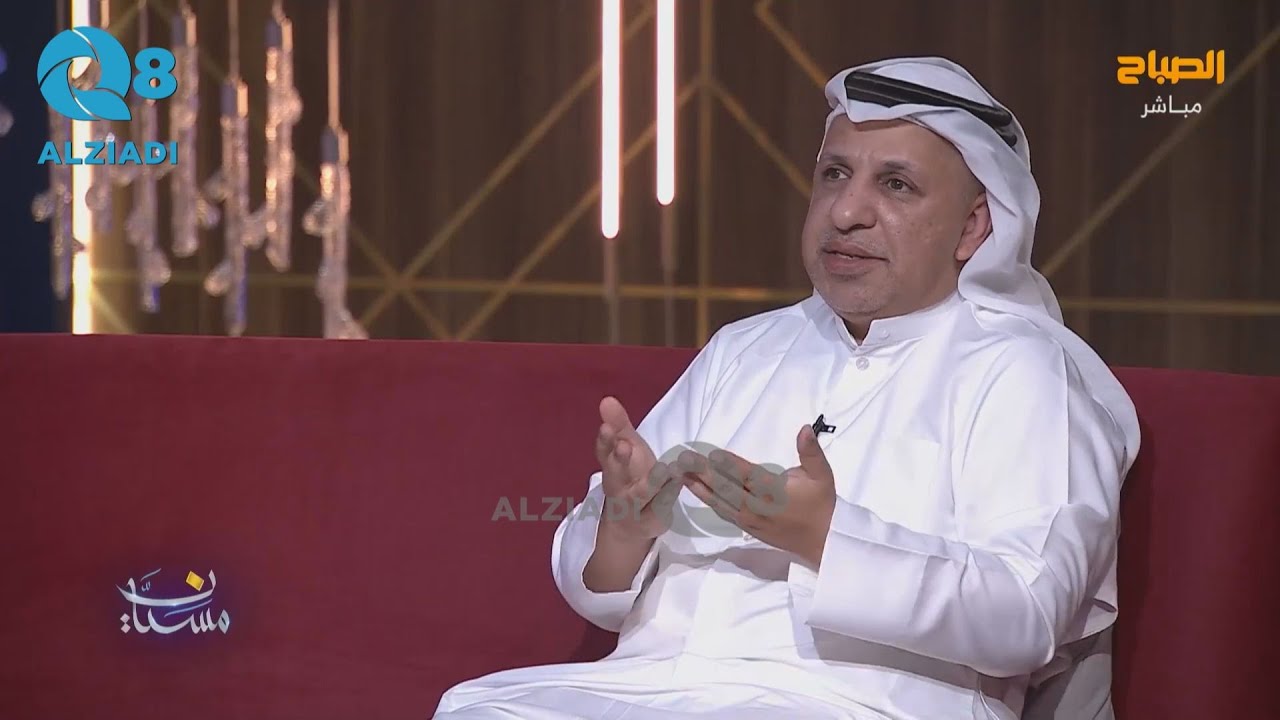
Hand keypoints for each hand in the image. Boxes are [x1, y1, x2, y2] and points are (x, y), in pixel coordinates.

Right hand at [594, 396, 680, 542]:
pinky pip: (660, 508)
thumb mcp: (626, 448)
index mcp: (612, 466)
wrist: (629, 523)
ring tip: (662, 468)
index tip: (606, 427)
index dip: (605, 441)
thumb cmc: (630, 475)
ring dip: (650, 481)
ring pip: (640, 494)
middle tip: (624, 445)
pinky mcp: (651, 520)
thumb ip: (619, 425)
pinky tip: (678, 484)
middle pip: (616, 473)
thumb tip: (607, 399)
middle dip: (619, 459)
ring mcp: (634, 506)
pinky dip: (668, 498)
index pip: (604, 451)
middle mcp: (618, 486)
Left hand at [679, 424, 837, 567]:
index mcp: (774, 491)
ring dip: (699, 486)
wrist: (822, 542)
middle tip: (683, 459)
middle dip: (703, 473)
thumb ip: (811, 452)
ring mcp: (750, 519)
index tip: (710, 454)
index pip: (746, 474)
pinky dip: (708, 500)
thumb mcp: (822, 475)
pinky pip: (723, 512)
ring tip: (681, 473)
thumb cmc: (821, 504)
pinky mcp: (747, 528)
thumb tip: (803, 429)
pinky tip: (696, 490)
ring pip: (720, 501)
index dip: (728, 464)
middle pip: (726, 487)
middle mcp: (757, 506)